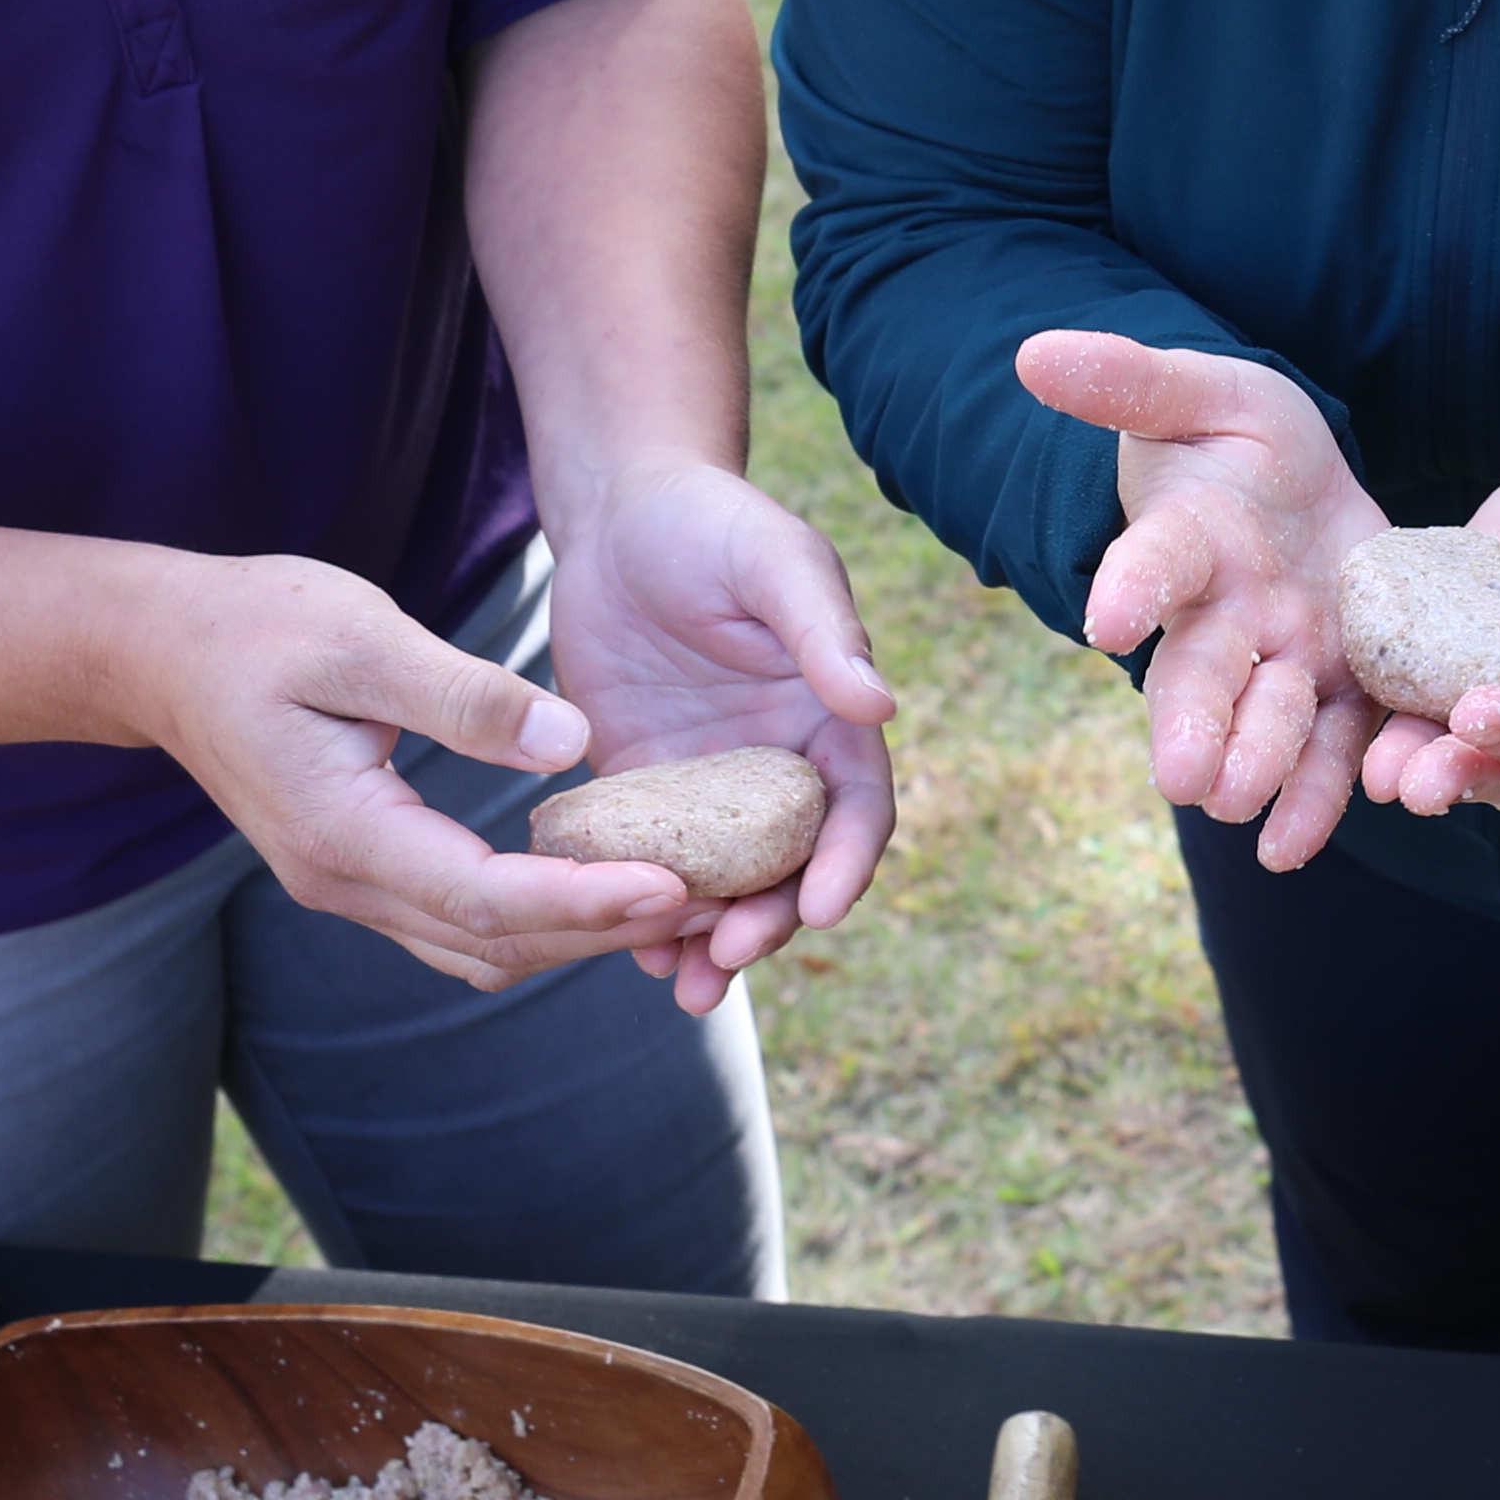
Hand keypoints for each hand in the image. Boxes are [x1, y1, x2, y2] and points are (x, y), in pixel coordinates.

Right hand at [105, 549, 708, 990]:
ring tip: (681, 896)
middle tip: (714, 900)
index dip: (586, 900)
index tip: (677, 882)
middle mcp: (346, 881)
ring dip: (579, 932)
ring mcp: (351, 885)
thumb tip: (569, 741)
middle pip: (497, 944)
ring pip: (482, 947)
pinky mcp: (365, 868)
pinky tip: (603, 875)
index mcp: (344, 832)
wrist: (162, 652)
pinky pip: (464, 920)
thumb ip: (464, 695)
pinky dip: (540, 913)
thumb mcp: (362, 638)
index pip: (486, 898)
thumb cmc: (259, 626)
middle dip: (605, 929)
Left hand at [536, 452, 907, 1011]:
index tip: (821, 910)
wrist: (618, 513)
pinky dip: (640, 909)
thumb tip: (881, 709)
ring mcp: (708, 785)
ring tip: (679, 986)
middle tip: (727, 957)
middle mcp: (777, 764)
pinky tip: (619, 947)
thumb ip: (824, 632)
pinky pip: (647, 863)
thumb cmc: (712, 523)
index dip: (846, 864)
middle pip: (788, 868)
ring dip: (707, 940)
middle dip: (767, 923)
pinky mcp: (641, 790)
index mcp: (830, 717)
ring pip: (720, 884)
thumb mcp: (773, 563)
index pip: (855, 809)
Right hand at [1020, 328, 1382, 866]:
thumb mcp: (1201, 392)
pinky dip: (1317, 798)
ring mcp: (1282, 659)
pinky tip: (1297, 844)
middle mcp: (1222, 616)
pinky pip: (1333, 746)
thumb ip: (1129, 381)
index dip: (1131, 588)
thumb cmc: (1242, 438)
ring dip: (1259, 766)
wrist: (1308, 492)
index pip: (1153, 562)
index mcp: (1185, 542)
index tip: (1108, 621)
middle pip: (1200, 674)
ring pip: (1267, 721)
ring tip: (1245, 805)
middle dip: (1191, 722)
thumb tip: (1034, 351)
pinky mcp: (1343, 684)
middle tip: (1183, 775)